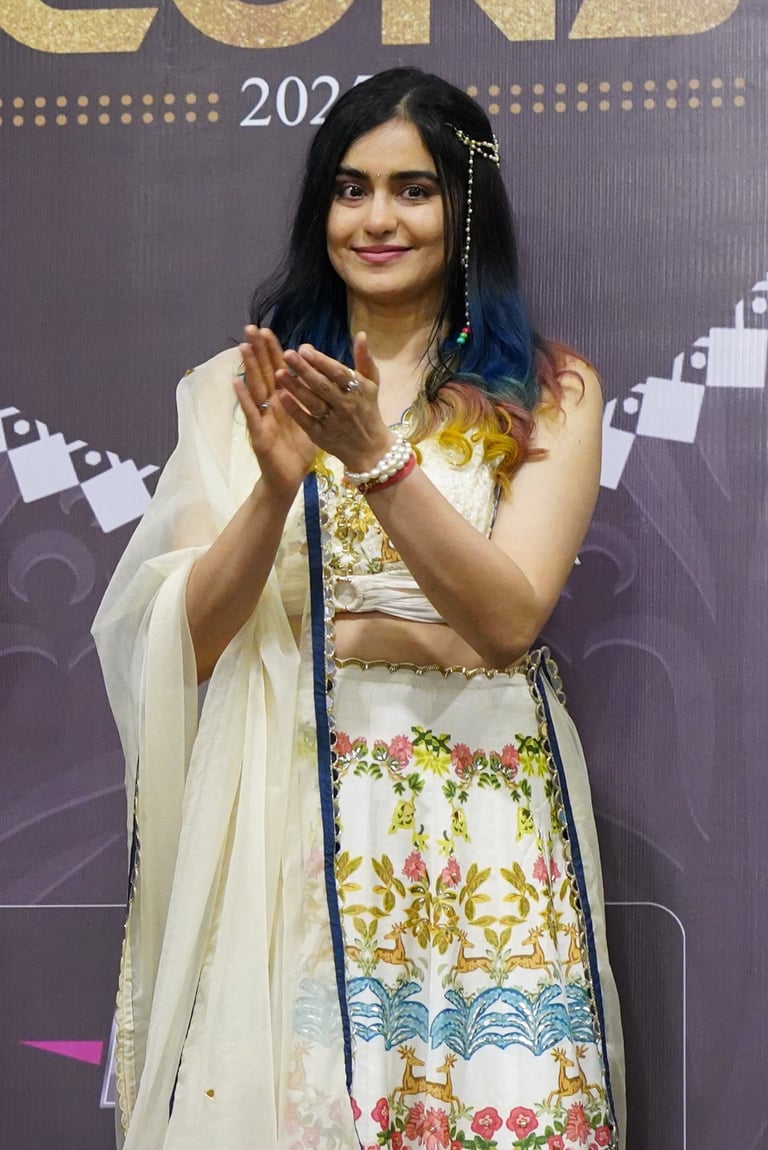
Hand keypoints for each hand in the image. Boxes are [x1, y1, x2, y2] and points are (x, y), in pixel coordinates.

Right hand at [235, 326, 317, 500]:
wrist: (288, 480)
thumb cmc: (297, 452)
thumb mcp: (309, 422)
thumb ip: (310, 402)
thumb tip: (320, 381)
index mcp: (283, 401)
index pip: (277, 370)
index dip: (272, 350)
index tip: (268, 329)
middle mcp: (270, 406)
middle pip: (263, 373)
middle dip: (257, 350)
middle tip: (250, 327)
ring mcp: (262, 418)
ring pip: (254, 388)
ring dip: (248, 367)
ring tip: (242, 346)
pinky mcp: (258, 434)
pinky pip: (251, 414)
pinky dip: (243, 398)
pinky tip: (236, 383)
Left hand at [277, 332, 393, 472]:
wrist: (370, 449)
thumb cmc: (368, 410)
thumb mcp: (372, 384)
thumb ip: (364, 360)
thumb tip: (360, 334)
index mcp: (358, 390)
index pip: (338, 373)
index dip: (321, 361)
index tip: (304, 348)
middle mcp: (346, 405)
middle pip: (323, 386)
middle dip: (305, 370)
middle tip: (287, 354)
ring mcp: (333, 422)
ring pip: (312, 402)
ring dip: (295, 387)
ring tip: (279, 372)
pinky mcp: (322, 436)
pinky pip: (306, 421)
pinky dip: (294, 409)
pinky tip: (281, 396)